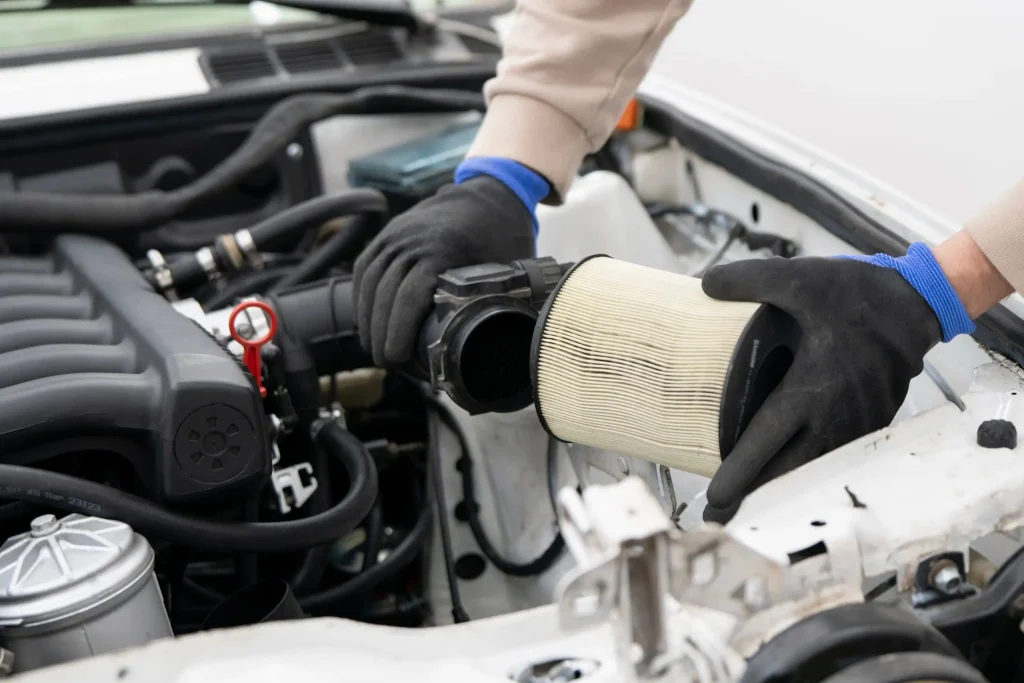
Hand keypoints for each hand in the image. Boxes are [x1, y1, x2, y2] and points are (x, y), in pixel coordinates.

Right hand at [353, 175, 535, 365]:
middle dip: (379, 333)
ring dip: (367, 318)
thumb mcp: (510, 268)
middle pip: (383, 293)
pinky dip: (362, 296)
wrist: (491, 191)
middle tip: (384, 363)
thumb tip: (504, 347)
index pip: (408, 296)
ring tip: (374, 348)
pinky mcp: (388, 233)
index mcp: (444, 249)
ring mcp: (397, 233)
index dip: (397, 331)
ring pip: (369, 281)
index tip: (395, 358)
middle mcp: (412, 239)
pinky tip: (367, 319)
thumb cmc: (503, 234)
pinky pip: (365, 267)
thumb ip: (501, 303)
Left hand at [700, 253, 947, 522]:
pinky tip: (785, 478)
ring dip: (777, 490)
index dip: (739, 473)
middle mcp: (832, 416)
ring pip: (809, 471)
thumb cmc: (860, 296)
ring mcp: (853, 425)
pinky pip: (830, 458)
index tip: (716, 496)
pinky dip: (805, 474)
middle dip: (751, 498)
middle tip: (718, 518)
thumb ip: (750, 281)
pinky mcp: (866, 424)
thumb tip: (706, 285)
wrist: (915, 307)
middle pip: (785, 473)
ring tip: (745, 507)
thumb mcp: (801, 279)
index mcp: (811, 389)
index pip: (765, 442)